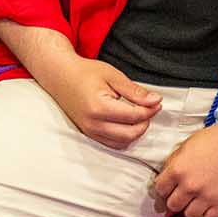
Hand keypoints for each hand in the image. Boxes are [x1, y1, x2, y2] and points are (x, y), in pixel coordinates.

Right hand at [32, 51, 162, 150]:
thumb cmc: (85, 72)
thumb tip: (156, 101)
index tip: (157, 102)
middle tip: (149, 109)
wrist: (60, 76)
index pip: (134, 116)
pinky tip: (126, 122)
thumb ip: (135, 91)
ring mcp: (89, 131)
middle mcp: (93, 124)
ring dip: (135, 132)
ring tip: (138, 115)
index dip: (150, 110)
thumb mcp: (113, 76)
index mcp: (99, 107)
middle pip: (131, 134)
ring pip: (122, 143)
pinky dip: (124, 137)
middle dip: (145, 123)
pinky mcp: (88, 134)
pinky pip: (112, 143)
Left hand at [153, 121, 217, 216]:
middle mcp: (189, 186)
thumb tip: (167, 176)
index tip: (168, 188)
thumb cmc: (215, 139)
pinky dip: (207, 212)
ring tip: (195, 200)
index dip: (163, 188)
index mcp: (177, 170)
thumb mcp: (187, 145)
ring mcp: (206, 196)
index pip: (160, 189)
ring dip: (190, 208)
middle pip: (172, 205)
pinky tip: (209, 204)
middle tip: (181, 195)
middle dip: (175, 200)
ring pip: (189, 214)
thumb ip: (174, 162)